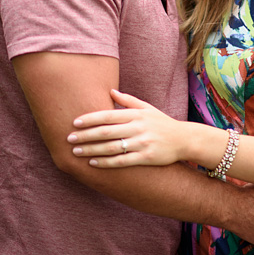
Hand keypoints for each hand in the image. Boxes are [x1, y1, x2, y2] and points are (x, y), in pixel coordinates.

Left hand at [67, 90, 186, 166]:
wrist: (184, 139)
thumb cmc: (162, 123)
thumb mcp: (147, 108)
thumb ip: (128, 101)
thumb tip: (110, 91)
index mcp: (136, 114)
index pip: (108, 115)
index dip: (90, 119)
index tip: (75, 122)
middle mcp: (138, 127)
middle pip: (106, 132)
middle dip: (86, 135)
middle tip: (69, 138)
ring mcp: (142, 143)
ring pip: (111, 147)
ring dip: (91, 150)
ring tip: (76, 152)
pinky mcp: (146, 157)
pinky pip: (122, 161)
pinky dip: (106, 163)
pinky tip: (93, 163)